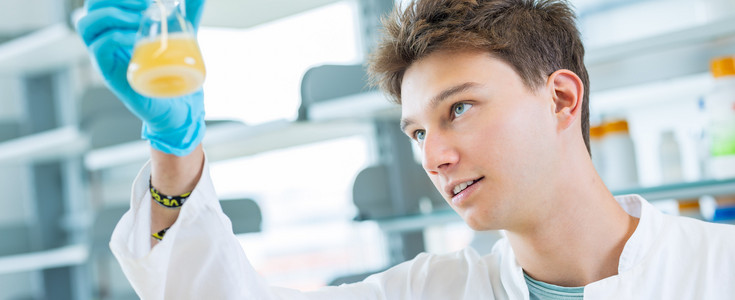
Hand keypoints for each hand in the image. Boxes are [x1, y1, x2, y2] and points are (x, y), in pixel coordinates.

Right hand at [76, 0, 206, 155]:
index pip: (99, 2)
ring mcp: (104, 57)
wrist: (175, 106)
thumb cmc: (172, 69)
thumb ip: (187, 14)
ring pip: (86, 24)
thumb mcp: (179, 35)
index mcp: (115, 28)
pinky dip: (116, 36)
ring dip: (113, 14)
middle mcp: (104, 40)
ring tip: (140, 18)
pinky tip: (136, 37)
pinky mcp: (110, 73)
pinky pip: (100, 48)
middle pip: (89, 9)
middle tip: (146, 5)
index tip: (147, 0)